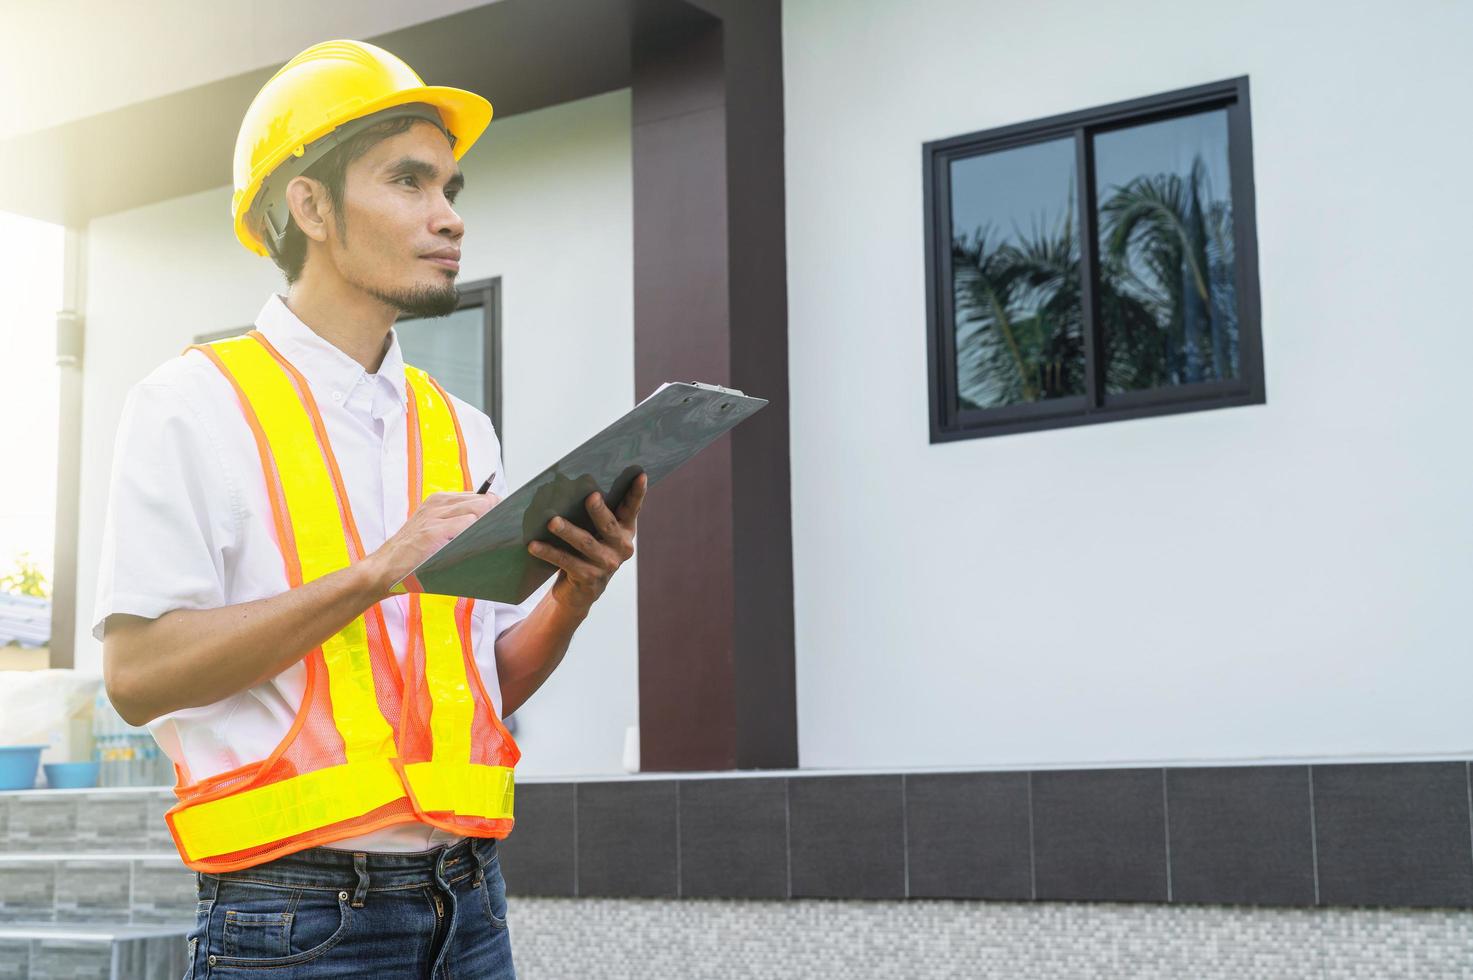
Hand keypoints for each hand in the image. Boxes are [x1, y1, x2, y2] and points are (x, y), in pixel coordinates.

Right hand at [365, 490, 500, 597]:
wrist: (384, 569)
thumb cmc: (414, 554)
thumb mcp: (434, 529)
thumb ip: (458, 522)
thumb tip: (493, 522)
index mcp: (439, 500)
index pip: (482, 496)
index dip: (495, 511)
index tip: (501, 526)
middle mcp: (438, 504)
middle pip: (485, 500)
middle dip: (497, 518)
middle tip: (499, 537)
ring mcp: (435, 516)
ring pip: (480, 510)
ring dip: (489, 527)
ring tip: (489, 542)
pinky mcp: (433, 532)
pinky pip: (468, 525)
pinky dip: (478, 536)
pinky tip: (477, 547)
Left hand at [530, 472, 647, 614]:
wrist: (580, 592)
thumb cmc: (586, 551)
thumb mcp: (595, 532)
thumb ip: (592, 512)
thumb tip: (567, 482)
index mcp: (625, 530)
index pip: (633, 508)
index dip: (637, 492)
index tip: (641, 475)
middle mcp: (621, 547)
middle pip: (609, 526)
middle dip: (599, 510)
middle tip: (590, 496)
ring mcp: (607, 565)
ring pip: (586, 544)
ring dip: (568, 531)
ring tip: (552, 522)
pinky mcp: (589, 579)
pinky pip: (566, 562)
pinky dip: (549, 552)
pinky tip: (533, 545)